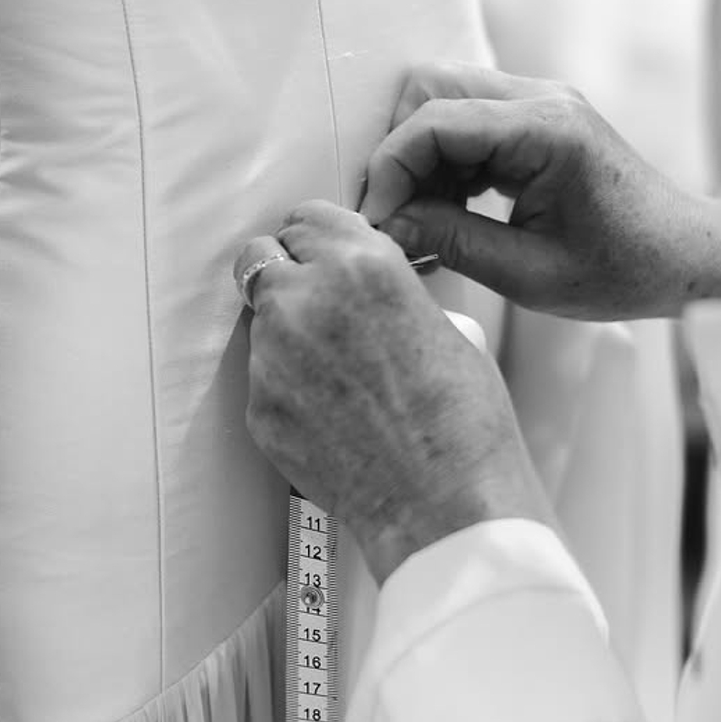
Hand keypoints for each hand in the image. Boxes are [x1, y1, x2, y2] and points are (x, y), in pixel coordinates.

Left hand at [236, 202, 550, 582]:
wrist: (441, 503)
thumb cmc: (461, 423)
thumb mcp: (442, 323)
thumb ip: (388, 291)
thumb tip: (361, 292)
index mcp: (361, 265)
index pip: (305, 218)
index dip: (315, 240)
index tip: (320, 254)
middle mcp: (305, 301)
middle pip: (260, 258)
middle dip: (285, 275)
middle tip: (316, 306)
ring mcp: (273, 356)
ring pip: (261, 323)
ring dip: (288, 336)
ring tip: (339, 378)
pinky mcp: (259, 408)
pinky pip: (264, 380)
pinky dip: (287, 390)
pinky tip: (332, 416)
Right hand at [364, 63, 720, 319]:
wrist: (690, 260)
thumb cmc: (626, 271)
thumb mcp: (528, 275)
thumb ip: (451, 242)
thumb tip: (386, 227)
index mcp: (546, 131)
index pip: (433, 120)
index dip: (389, 169)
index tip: (377, 221)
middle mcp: (543, 98)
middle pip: (429, 87)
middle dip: (398, 151)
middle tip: (395, 215)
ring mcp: (542, 102)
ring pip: (444, 98)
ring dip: (420, 157)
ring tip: (424, 220)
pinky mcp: (540, 119)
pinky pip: (469, 120)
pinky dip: (445, 162)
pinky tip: (451, 212)